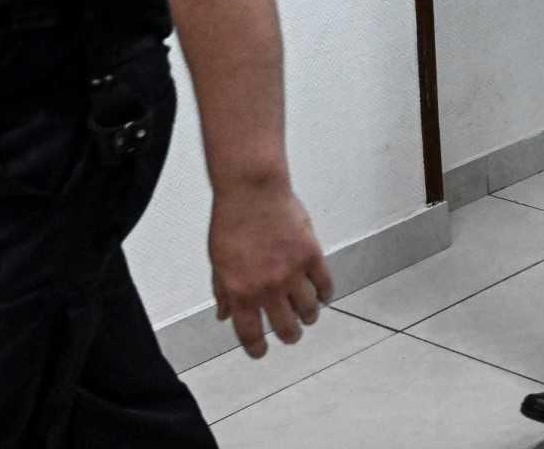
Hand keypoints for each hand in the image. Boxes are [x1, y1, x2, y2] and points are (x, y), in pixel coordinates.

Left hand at [210, 181, 333, 358]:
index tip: (262, 352)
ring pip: (309, 311)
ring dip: (309, 317)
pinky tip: (322, 295)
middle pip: (286, 328)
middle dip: (290, 336)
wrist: (251, 191)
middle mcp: (267, 288)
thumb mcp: (218, 261)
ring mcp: (292, 273)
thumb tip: (224, 315)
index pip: (251, 334)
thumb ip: (223, 291)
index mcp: (241, 292)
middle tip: (291, 334)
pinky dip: (325, 294)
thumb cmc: (232, 221)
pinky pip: (325, 285)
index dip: (257, 349)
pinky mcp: (311, 256)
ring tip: (308, 314)